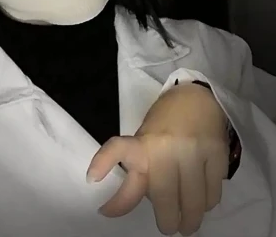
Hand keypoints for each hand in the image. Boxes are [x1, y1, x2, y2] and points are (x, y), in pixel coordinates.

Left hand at [87, 83, 228, 235]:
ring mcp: (193, 150)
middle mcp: (165, 147)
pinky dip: (207, 203)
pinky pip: (213, 192)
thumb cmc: (165, 123)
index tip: (103, 211)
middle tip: (168, 226)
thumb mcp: (144, 142)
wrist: (197, 96)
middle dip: (167, 221)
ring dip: (190, 219)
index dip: (110, 185)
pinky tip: (203, 201)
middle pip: (165, 197)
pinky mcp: (217, 153)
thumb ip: (137, 173)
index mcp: (143, 143)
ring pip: (194, 201)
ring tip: (187, 225)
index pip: (117, 154)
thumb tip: (118, 208)